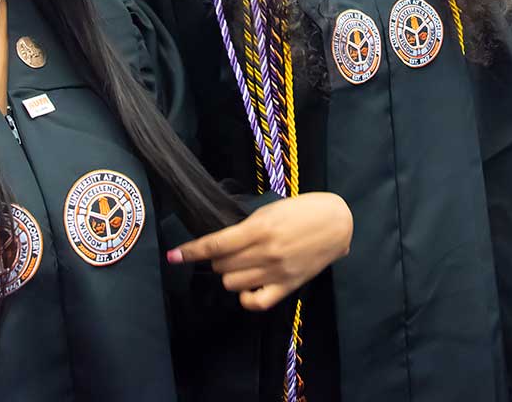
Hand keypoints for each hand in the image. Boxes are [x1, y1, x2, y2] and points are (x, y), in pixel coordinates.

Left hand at [167, 192, 352, 310]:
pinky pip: (256, 302)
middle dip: (217, 259)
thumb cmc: (302, 209)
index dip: (191, 251)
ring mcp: (276, 272)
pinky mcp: (288, 286)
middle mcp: (265, 253)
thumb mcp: (270, 210)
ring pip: (233, 284)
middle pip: (221, 266)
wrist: (337, 222)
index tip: (174, 255)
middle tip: (227, 251)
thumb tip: (221, 242)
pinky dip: (246, 296)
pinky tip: (249, 285)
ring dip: (230, 274)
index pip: (215, 245)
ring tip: (240, 264)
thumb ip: (247, 226)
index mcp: (258, 229)